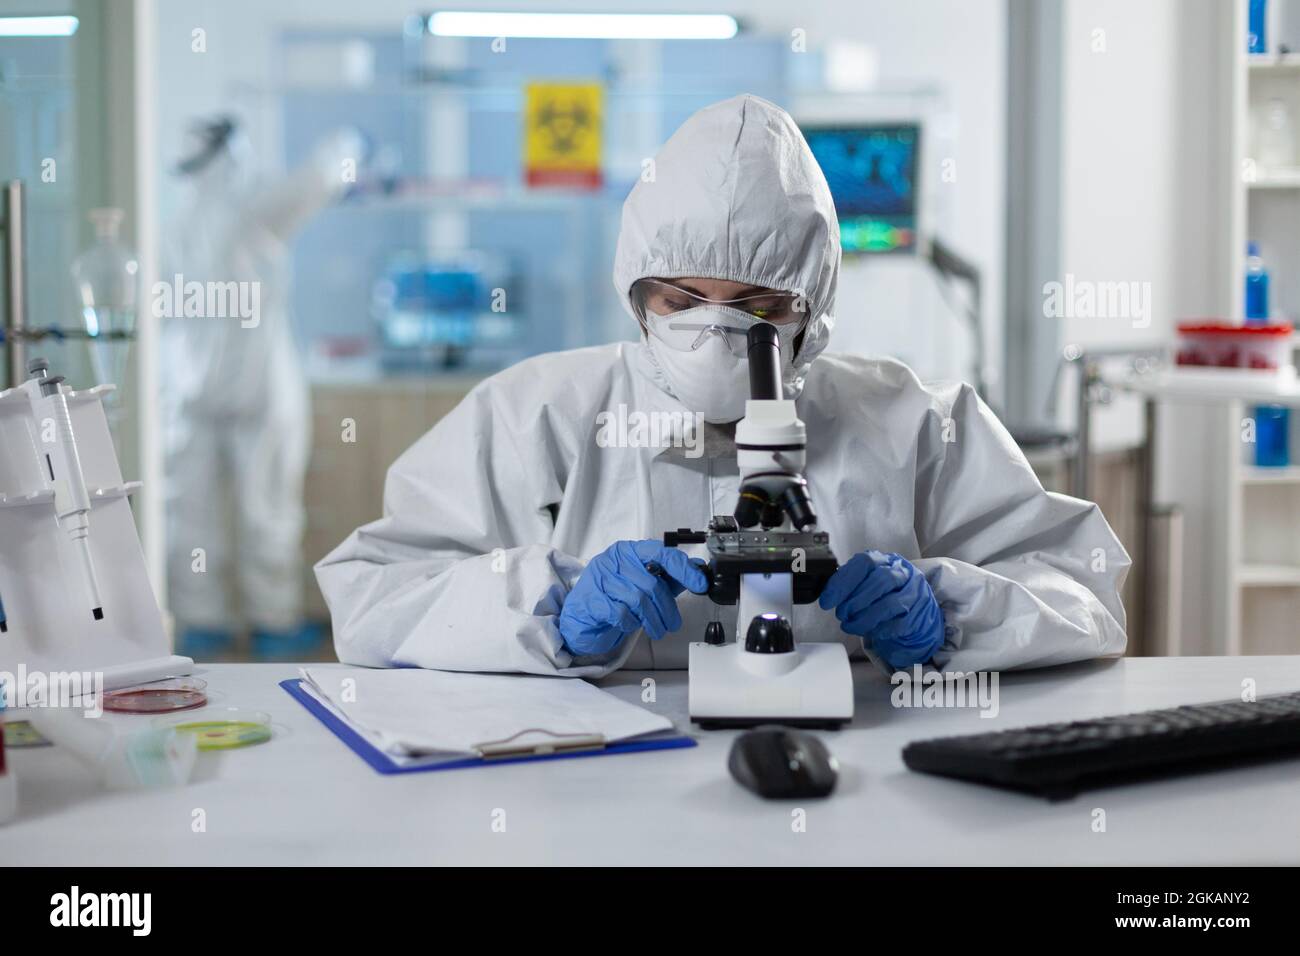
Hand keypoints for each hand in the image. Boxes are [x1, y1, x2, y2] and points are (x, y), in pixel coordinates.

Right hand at [558, 540, 708, 655]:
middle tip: (673, 623)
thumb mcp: (643, 582)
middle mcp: (614, 560)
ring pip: (638, 600)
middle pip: (652, 584)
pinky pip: (621, 613)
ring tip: (657, 629)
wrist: (582, 615)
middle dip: (667, 608)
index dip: (683, 569)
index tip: (699, 584)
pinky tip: (632, 625)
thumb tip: (697, 570)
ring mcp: (600, 578)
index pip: (662, 553)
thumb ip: (669, 576)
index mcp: (629, 551)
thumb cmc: (614, 596)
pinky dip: (631, 623)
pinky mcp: (592, 599)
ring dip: (653, 620)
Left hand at [819, 550, 943, 668]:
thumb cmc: (885, 595)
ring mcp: (914, 593)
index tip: (827, 600)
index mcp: (884, 560)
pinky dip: (880, 629)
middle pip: (880, 580)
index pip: (864, 563)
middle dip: (855, 600)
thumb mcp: (867, 583)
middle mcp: (902, 572)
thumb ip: (850, 585)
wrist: (914, 610)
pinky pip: (899, 624)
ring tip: (850, 625)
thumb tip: (829, 596)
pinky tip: (870, 631)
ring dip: (865, 618)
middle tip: (841, 614)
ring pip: (890, 603)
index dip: (843, 582)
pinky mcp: (919, 615)